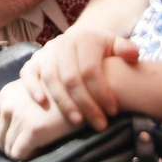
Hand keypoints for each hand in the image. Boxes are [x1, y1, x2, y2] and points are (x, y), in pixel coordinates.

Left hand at [0, 78, 81, 160]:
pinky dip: (27, 156)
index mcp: (5, 94)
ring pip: (8, 149)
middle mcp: (8, 105)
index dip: (0, 136)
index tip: (15, 137)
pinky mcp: (32, 130)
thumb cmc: (55, 91)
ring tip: (36, 144)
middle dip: (11, 145)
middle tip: (29, 142)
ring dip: (20, 150)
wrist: (82, 93)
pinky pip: (18, 154)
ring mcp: (19, 117)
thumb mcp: (26, 87)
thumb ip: (5, 98)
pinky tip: (39, 148)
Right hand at [20, 27, 140, 130]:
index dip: (102, 92)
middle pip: (71, 77)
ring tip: (78, 122)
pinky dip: (32, 88)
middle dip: (86, 104)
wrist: (80, 43)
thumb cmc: (100, 52)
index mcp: (85, 37)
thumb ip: (126, 49)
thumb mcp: (115, 46)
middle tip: (99, 124)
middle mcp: (63, 42)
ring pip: (51, 79)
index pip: (91, 69)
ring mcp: (46, 52)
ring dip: (63, 102)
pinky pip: (28, 74)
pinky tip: (43, 104)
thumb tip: (133, 54)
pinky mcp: (33, 61)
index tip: (113, 111)